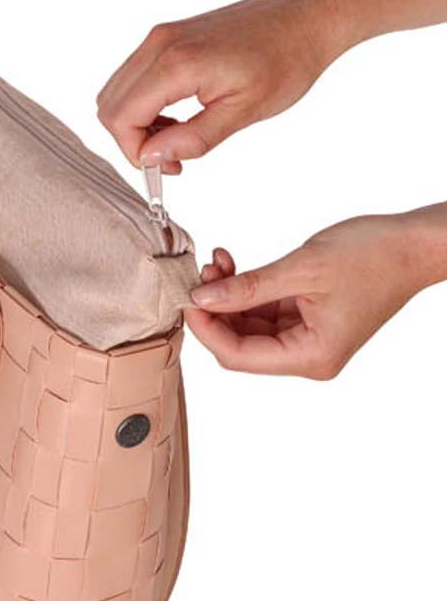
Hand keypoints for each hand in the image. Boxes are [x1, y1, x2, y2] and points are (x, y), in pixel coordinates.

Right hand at [96, 0, 337, 170]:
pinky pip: (132, 79)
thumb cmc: (285, 63)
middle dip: (131, 141)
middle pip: (109, 106)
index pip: (122, 117)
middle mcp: (160, 44)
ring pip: (116, 93)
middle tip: (171, 158)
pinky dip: (142, 106)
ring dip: (136, 125)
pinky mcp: (166, 37)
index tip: (167, 167)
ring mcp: (160, 37)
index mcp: (178, 63)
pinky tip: (175, 118)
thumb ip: (192, 139)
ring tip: (176, 139)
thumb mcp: (242, 113)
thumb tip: (151, 157)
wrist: (306, 19)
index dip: (136, 152)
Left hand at [183, 213, 435, 378]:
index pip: (238, 355)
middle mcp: (308, 357)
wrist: (414, 243)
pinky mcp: (305, 322)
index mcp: (311, 356)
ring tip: (218, 264)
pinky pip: (262, 313)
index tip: (187, 298)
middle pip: (239, 344)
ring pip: (247, 327)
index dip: (206, 328)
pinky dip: (245, 291)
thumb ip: (247, 287)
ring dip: (228, 296)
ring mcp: (306, 340)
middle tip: (200, 275)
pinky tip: (233, 267)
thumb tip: (202, 298)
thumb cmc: (373, 255)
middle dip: (215, 309)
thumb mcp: (301, 268)